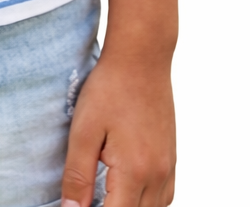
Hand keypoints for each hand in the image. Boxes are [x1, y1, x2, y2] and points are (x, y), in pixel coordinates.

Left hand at [60, 51, 175, 206]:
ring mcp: (169, 167)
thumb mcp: (83, 130)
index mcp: (134, 172)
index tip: (78, 206)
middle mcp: (157, 175)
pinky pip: (164, 196)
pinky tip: (128, 192)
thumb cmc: (110, 88)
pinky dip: (147, 202)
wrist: (142, 57)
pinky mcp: (172, 158)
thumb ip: (77, 176)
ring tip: (106, 198)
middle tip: (88, 200)